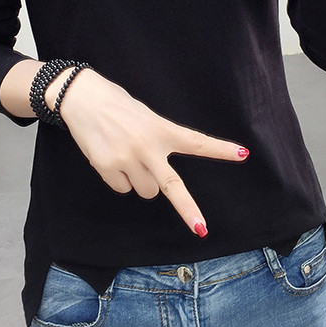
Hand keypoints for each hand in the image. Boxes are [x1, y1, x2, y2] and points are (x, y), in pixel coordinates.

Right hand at [53, 68, 248, 236]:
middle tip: (201, 228)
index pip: (196, 141)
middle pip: (172, 187)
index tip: (243, 154)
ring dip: (141, 181)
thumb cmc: (117, 105)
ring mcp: (128, 159)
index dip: (220, 149)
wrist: (82, 97)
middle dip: (188, 209)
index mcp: (162, 129)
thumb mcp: (145, 117)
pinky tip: (111, 158)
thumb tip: (157, 177)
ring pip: (145, 190)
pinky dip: (119, 179)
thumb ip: (157, 141)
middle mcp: (148, 146)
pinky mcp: (108, 168)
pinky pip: (122, 188)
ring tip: (127, 156)